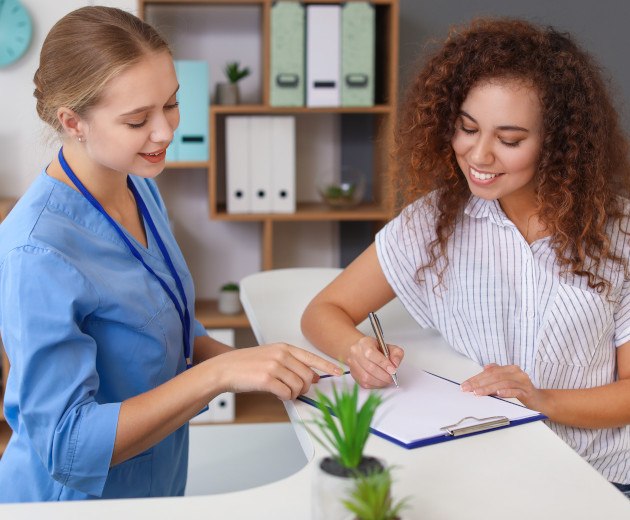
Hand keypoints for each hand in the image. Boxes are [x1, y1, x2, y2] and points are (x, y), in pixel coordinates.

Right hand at [211, 343, 342, 400]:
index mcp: (284, 348)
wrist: (225, 368)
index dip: (327, 366)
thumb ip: (292, 364)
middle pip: (308, 376)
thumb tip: (313, 376)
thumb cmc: (248, 365)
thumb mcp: (272, 357)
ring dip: (293, 394)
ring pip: (298, 387)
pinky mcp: (267, 379)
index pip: (312, 357)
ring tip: (282, 391)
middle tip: (295, 390)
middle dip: (304, 388)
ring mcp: (274, 366)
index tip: (339, 372)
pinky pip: (287, 394)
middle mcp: (281, 355)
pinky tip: (276, 394)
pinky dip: (284, 397)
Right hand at [346, 336, 403, 388]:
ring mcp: (353, 364)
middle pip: (370, 367)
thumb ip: (396, 354)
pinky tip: (380, 381)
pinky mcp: (354, 374)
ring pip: (366, 377)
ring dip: (380, 381)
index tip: (393, 370)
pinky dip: (375, 384)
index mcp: (364, 343)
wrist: (362, 350)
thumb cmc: (376, 348)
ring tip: (387, 379)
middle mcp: (356, 353)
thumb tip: (395, 364)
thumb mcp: (389, 346)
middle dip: (384, 375)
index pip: (371, 354)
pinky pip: (365, 383)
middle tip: (392, 377)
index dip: (383, 363)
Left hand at [460, 363, 546, 410]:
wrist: (539, 400)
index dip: (476, 378)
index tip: (465, 385)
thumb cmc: (521, 390)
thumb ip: (497, 374)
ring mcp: (522, 381)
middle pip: (494, 376)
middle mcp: (516, 372)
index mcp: (509, 369)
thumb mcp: (507, 381)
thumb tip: (485, 368)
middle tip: (468, 389)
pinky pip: (515, 391)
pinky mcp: (527, 391)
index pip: (489, 372)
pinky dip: (506, 392)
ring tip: (478, 393)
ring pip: (502, 383)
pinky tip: (498, 394)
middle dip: (479, 383)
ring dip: (489, 388)